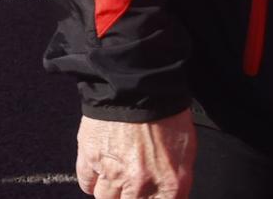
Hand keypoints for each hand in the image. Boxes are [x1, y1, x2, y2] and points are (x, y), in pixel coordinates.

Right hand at [75, 111, 194, 197]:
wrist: (138, 86)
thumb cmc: (166, 115)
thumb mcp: (186, 153)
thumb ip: (175, 182)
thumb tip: (165, 194)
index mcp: (170, 186)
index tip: (146, 195)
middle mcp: (141, 185)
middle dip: (130, 198)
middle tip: (131, 188)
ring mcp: (113, 172)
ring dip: (111, 193)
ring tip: (115, 181)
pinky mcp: (90, 157)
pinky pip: (86, 182)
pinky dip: (91, 181)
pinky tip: (99, 174)